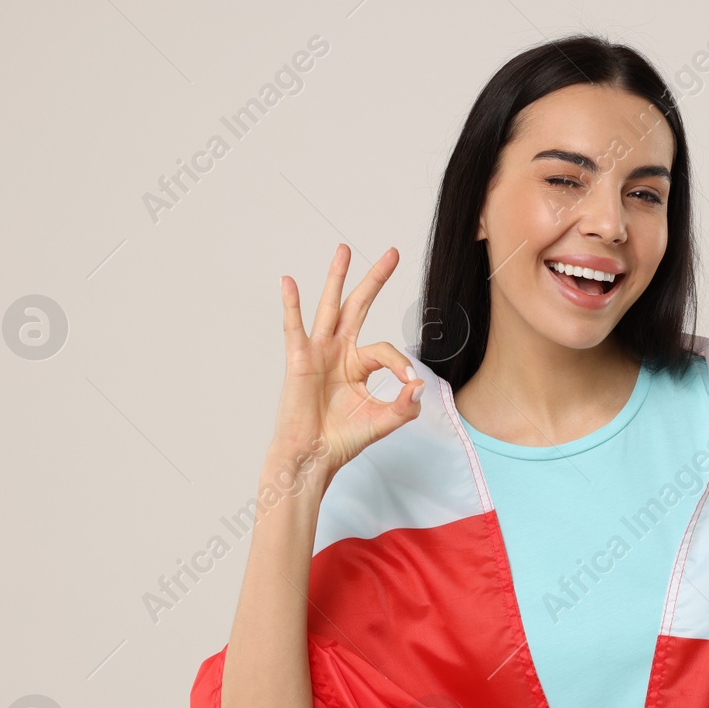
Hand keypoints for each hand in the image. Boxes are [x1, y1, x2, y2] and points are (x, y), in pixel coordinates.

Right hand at [272, 243, 423, 471]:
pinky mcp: (300, 360)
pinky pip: (295, 327)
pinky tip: (289, 281)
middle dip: (375, 280)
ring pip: (330, 308)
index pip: (386, 350)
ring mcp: (319, 353)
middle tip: (393, 253)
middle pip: (359, 307)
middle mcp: (339, 352)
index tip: (408, 384)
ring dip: (337, 278)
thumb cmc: (343, 440)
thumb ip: (405, 406)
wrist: (313, 456)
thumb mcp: (383, 422)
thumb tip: (419, 385)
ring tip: (344, 250)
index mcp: (359, 365)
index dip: (400, 364)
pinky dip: (292, 304)